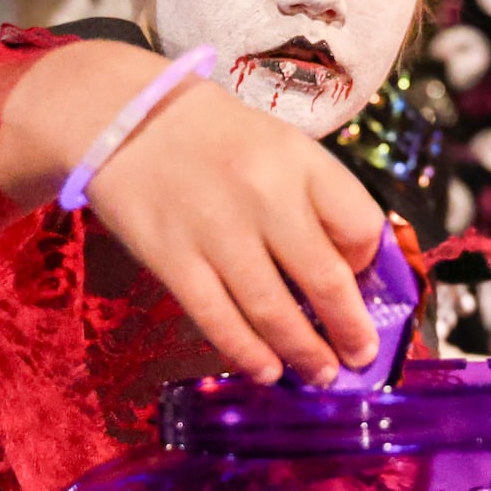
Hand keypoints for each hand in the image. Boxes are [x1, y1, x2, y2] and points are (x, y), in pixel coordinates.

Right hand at [0, 41, 381, 386]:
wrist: (123, 118)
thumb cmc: (214, 138)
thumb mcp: (278, 146)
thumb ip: (314, 198)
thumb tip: (349, 271)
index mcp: (300, 160)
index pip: (359, 224)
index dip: (368, 263)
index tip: (360, 282)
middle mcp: (265, 194)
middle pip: (324, 277)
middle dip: (350, 328)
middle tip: (361, 357)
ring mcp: (216, 230)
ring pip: (273, 310)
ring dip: (305, 352)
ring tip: (321, 373)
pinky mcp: (173, 259)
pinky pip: (219, 318)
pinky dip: (248, 352)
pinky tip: (268, 369)